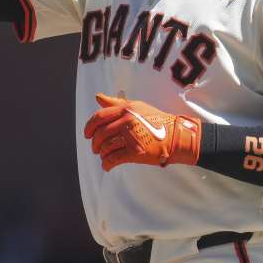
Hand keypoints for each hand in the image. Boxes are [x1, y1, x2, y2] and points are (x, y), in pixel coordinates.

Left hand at [83, 93, 201, 171]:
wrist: (176, 136)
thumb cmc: (155, 121)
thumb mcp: (136, 107)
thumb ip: (116, 103)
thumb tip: (98, 97)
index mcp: (125, 109)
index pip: (99, 117)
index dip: (89, 127)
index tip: (86, 134)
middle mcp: (127, 121)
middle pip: (100, 134)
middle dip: (95, 143)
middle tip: (96, 148)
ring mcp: (131, 137)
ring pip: (106, 147)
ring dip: (102, 154)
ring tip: (104, 156)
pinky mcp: (135, 152)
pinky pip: (113, 159)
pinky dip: (107, 164)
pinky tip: (107, 165)